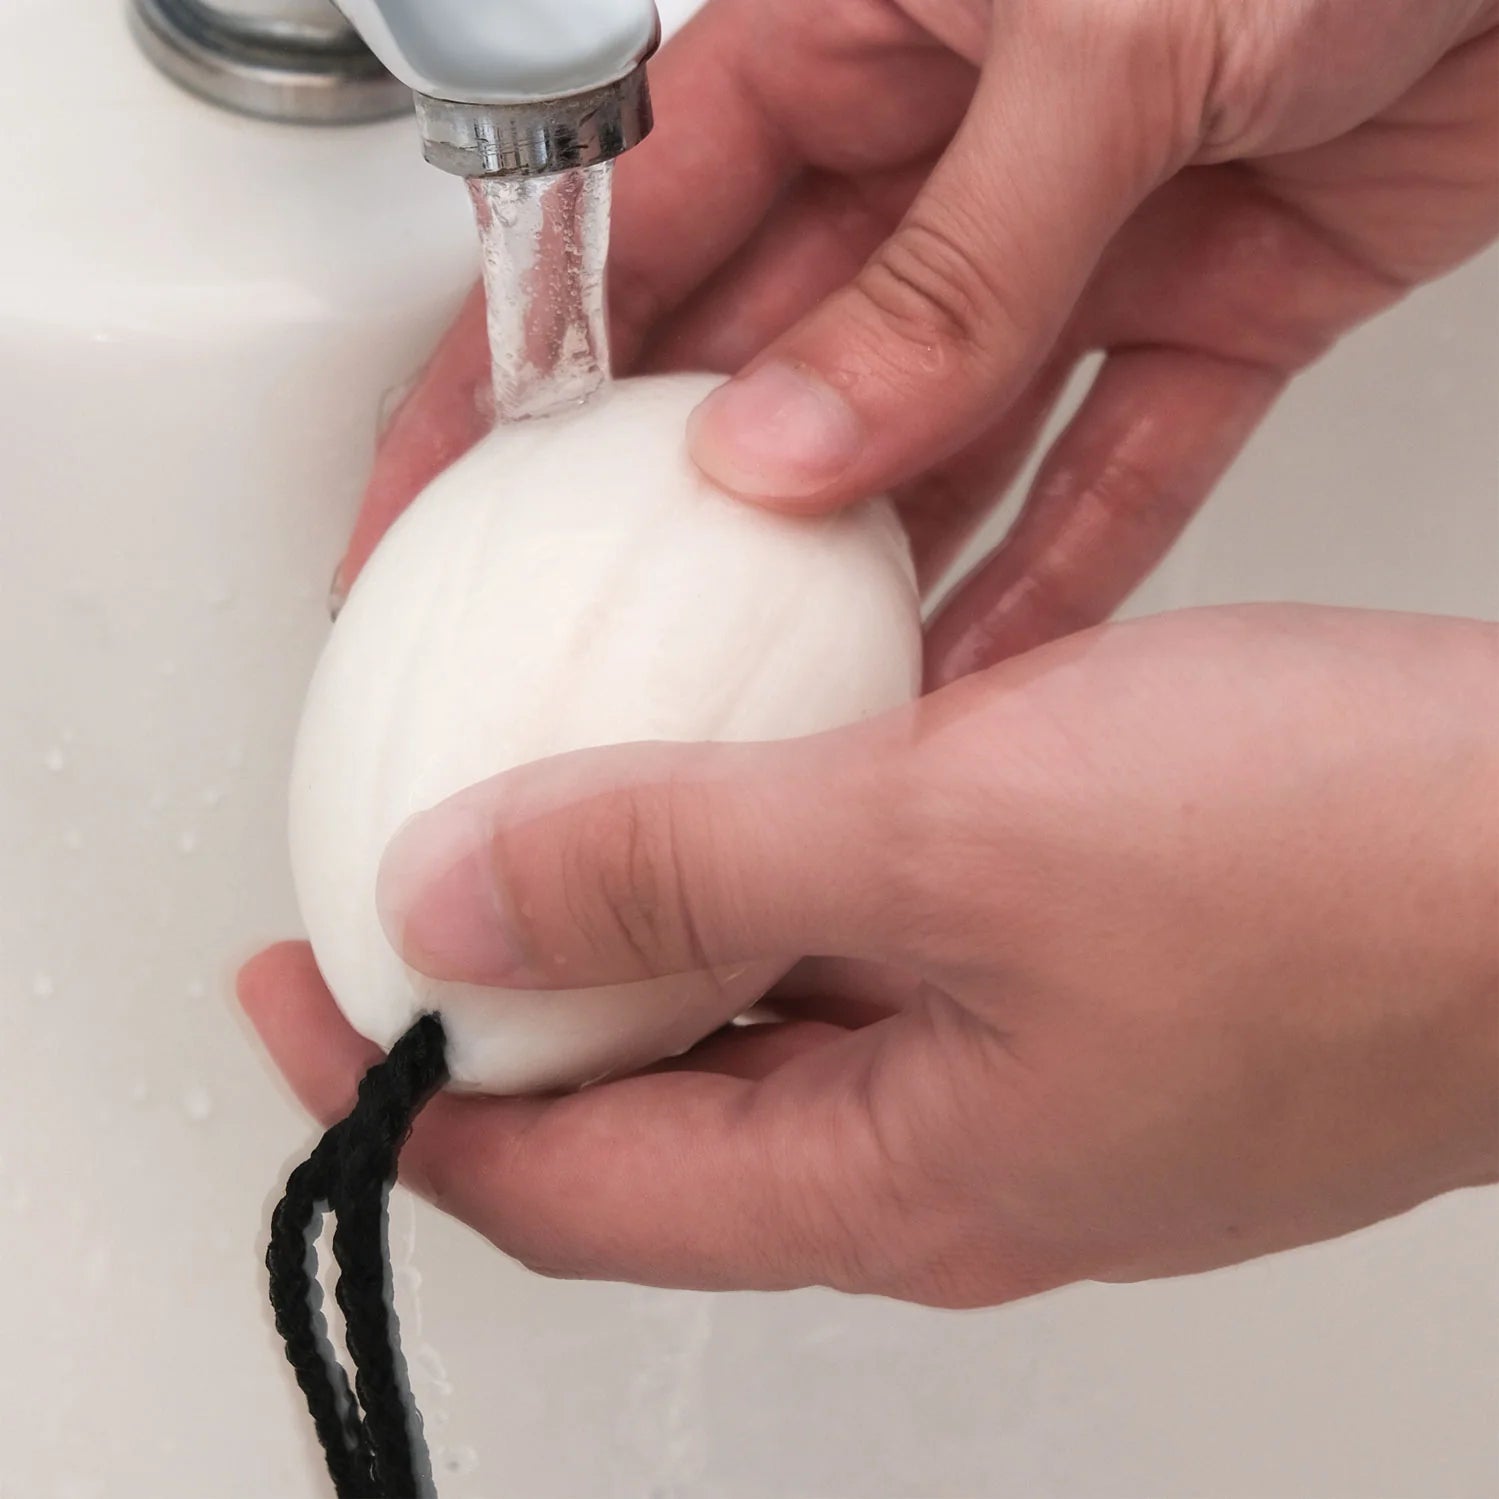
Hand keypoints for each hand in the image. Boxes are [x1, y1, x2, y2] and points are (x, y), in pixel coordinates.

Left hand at [240, 607, 1498, 1302]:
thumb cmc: (1339, 866)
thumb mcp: (950, 829)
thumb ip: (681, 863)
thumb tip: (448, 901)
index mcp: (894, 1184)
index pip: (557, 1188)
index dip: (392, 1094)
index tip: (289, 984)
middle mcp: (950, 1164)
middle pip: (648, 1120)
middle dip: (503, 1015)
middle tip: (410, 883)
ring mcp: (1025, 1085)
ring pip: (761, 1027)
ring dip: (646, 931)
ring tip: (563, 809)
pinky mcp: (1086, 999)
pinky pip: (871, 957)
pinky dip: (784, 875)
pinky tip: (774, 774)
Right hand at [336, 0, 1498, 675]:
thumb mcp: (1104, 26)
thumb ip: (948, 265)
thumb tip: (786, 445)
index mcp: (857, 24)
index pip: (627, 230)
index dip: (509, 380)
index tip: (430, 509)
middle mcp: (949, 142)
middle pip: (768, 368)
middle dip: (680, 517)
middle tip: (607, 653)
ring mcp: (1080, 232)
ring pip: (936, 447)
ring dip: (867, 579)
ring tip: (779, 708)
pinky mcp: (1220, 298)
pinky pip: (1113, 468)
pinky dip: (1059, 574)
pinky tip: (985, 677)